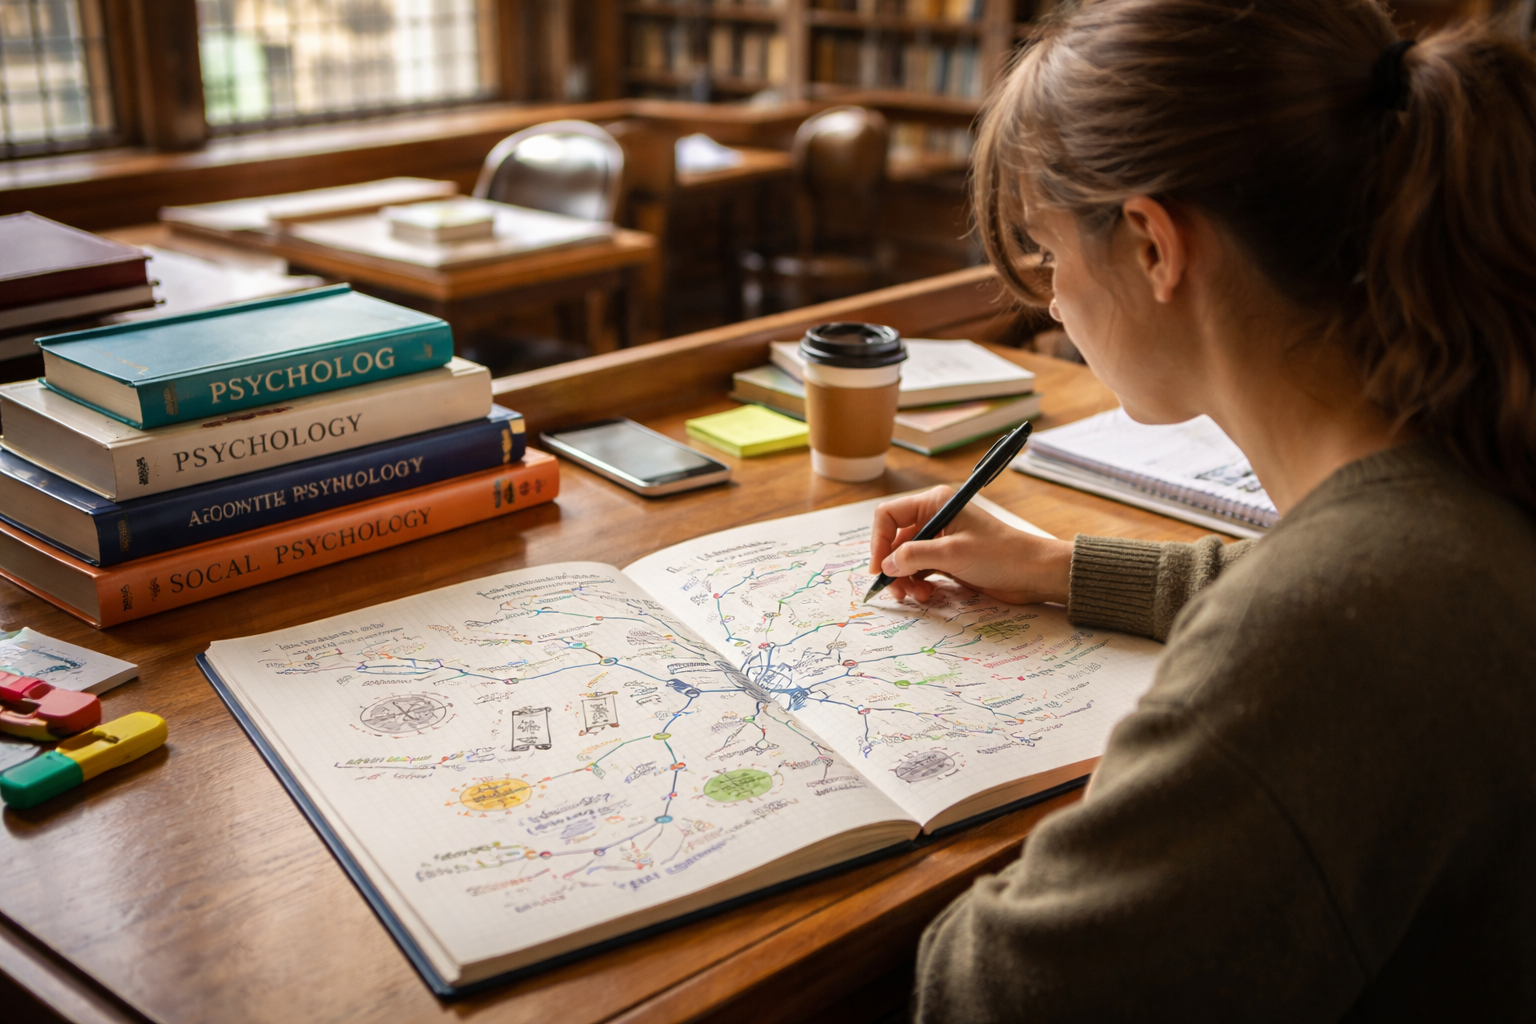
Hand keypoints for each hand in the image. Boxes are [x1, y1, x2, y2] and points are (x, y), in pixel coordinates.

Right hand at [868, 486, 1072, 604]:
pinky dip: (917, 583)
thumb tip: (885, 566)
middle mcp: (934, 517)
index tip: (878, 569)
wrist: (1033, 573)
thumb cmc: (999, 555)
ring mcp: (941, 539)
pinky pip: (919, 570)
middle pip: (894, 540)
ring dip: (904, 578)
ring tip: (916, 595)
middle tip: (896, 591)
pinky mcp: (948, 559)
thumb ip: (913, 557)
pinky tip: (927, 594)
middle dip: (892, 566)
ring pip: (905, 558)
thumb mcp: (952, 554)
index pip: (888, 516)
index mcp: (934, 503)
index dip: (878, 541)